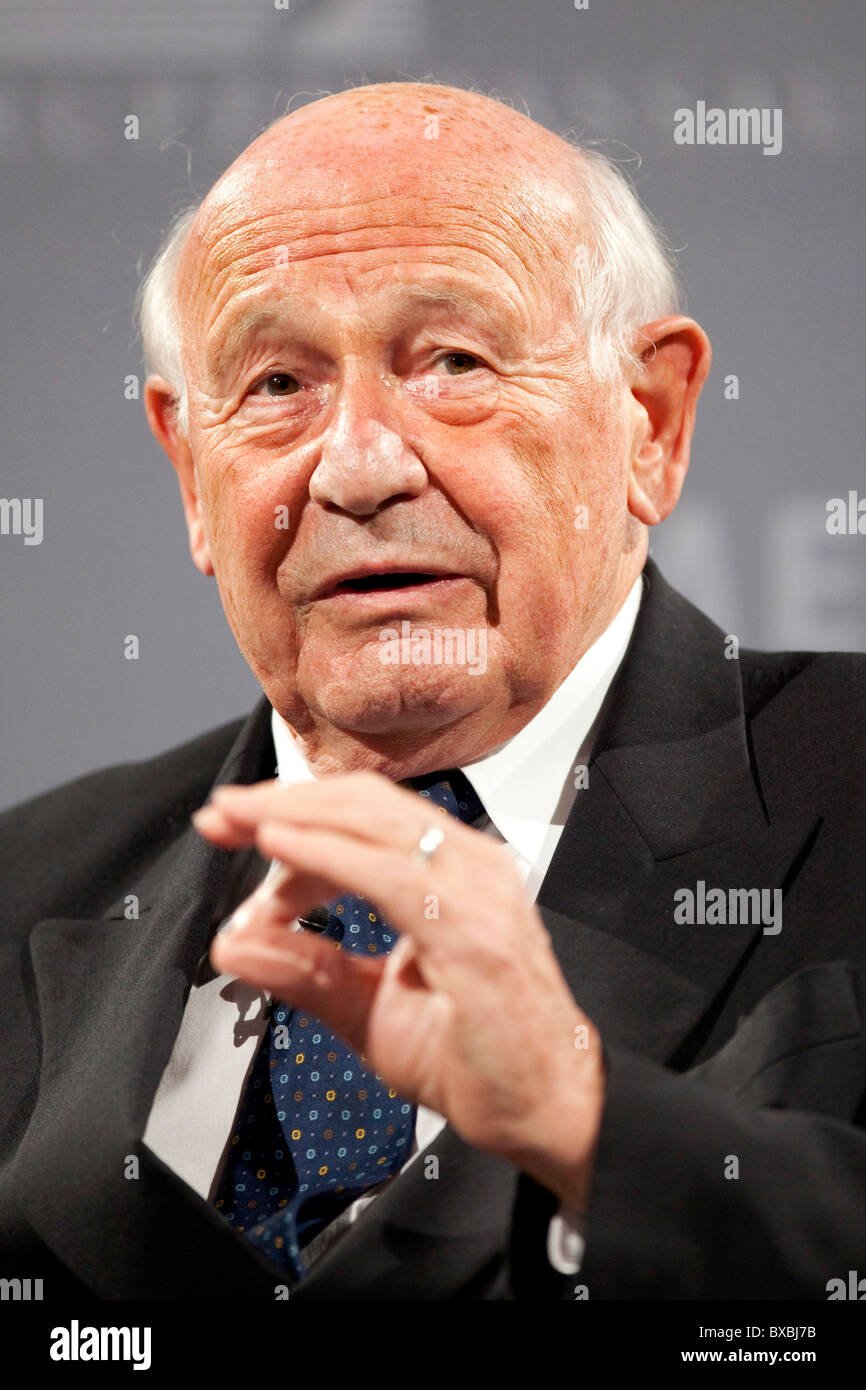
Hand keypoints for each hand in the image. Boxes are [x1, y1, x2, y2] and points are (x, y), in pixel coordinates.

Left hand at [194, 772, 604, 1211]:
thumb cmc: (479, 1057)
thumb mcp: (366, 1009)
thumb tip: (232, 943)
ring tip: (239, 825)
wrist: (550, 1112)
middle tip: (221, 815)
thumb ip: (304, 971)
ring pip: (373, 823)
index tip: (233, 824)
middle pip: (362, 803)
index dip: (292, 812)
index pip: (362, 816)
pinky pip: (389, 876)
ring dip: (295, 820)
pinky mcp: (473, 933)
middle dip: (282, 803)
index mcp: (452, 872)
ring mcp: (477, 893)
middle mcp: (469, 866)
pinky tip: (282, 851)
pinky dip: (327, 857)